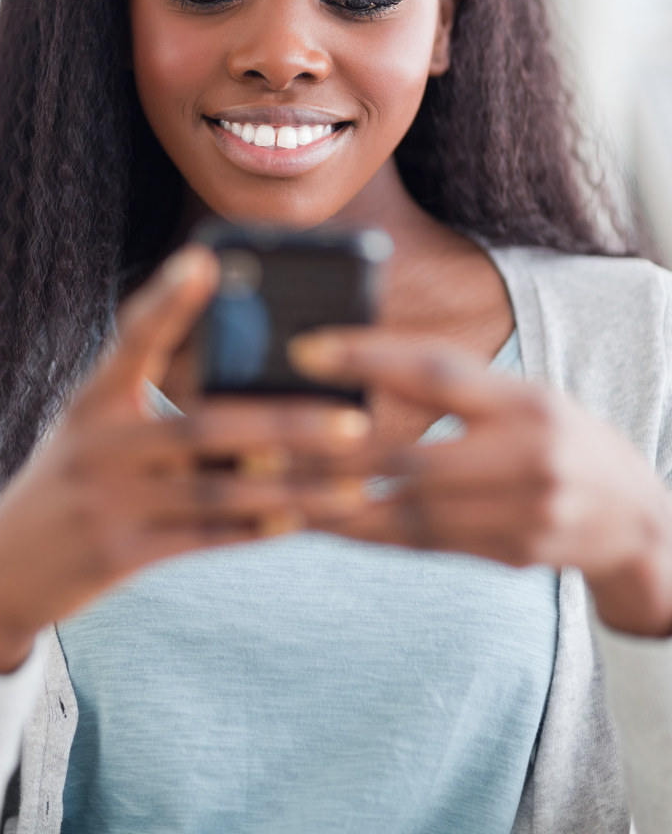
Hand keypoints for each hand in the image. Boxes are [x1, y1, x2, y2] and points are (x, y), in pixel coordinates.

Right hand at [0, 247, 368, 672]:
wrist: (2, 572)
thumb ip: (161, 412)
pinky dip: (256, 528)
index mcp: (92, 399)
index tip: (207, 258)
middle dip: (285, 423)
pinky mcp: (116, 553)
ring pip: (218, 489)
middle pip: (204, 425)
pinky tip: (301, 520)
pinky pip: (203, 537)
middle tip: (353, 421)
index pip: (133, 337)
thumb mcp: (95, 432)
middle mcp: (96, 442)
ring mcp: (104, 499)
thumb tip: (262, 402)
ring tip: (354, 484)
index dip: (168, 298)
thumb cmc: (72, 483)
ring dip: (292, 488)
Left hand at [290, 328, 671, 636]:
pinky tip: (328, 522)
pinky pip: (425, 545)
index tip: (305, 349)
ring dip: (339, 504)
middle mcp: (528, 456)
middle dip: (333, 453)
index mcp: (524, 400)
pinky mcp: (511, 555)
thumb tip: (354, 372)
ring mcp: (523, 513)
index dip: (367, 358)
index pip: (437, 372)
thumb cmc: (558, 438)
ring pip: (410, 512)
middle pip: (411, 456)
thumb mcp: (516, 396)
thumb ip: (449, 387)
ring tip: (282, 488)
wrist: (633, 517)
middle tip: (270, 440)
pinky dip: (372, 532)